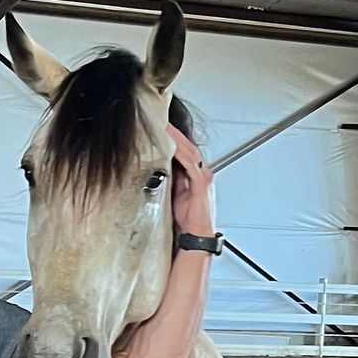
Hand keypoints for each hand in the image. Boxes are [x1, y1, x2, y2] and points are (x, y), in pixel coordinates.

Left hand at [167, 123, 215, 237]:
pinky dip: (182, 153)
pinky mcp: (202, 183)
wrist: (195, 237)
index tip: (159, 126)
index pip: (182, 151)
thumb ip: (169, 181)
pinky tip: (173, 145)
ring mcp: (203, 176)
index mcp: (193, 175)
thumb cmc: (186, 219)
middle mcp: (200, 172)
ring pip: (189, 151)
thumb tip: (155, 170)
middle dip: (174, 133)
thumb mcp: (172, 196)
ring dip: (176, 138)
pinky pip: (191, 163)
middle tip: (160, 120)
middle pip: (187, 147)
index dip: (172, 138)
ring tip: (165, 127)